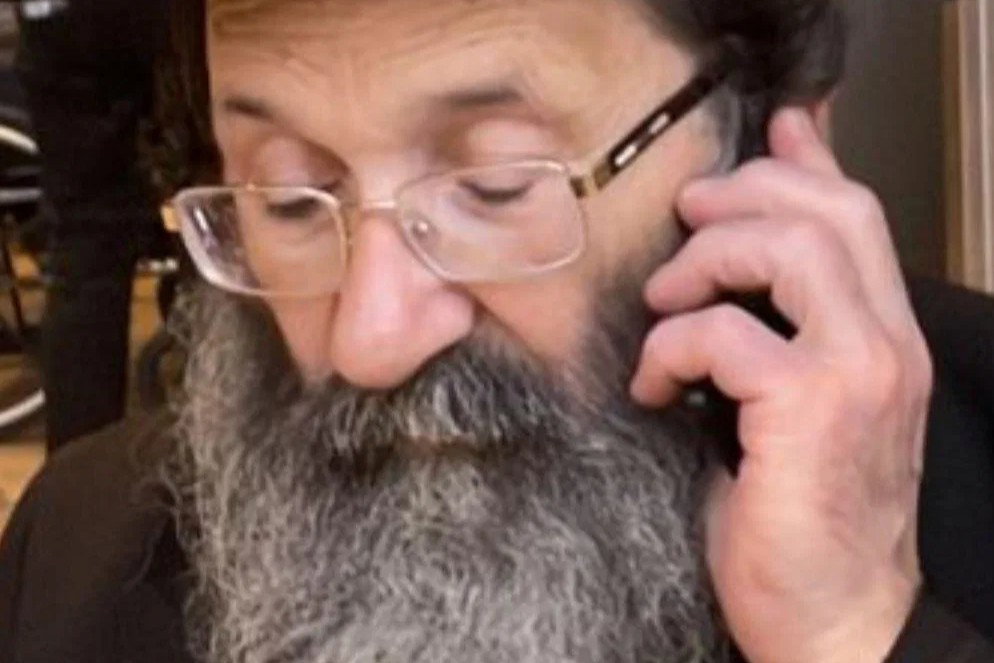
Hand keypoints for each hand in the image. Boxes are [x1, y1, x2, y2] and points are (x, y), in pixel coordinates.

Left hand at [632, 108, 932, 662]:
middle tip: (685, 226)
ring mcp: (857, 372)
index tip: (764, 134)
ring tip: (664, 307)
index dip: (803, 160)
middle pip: (825, 210)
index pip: (855, 212)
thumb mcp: (793, 405)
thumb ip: (777, 325)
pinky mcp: (810, 410)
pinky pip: (726, 334)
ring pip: (787, 250)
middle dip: (739, 197)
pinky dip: (673, 347)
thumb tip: (741, 261)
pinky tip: (655, 387)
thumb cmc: (802, 514)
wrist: (833, 616)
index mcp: (884, 336)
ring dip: (703, 264)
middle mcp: (886, 343)